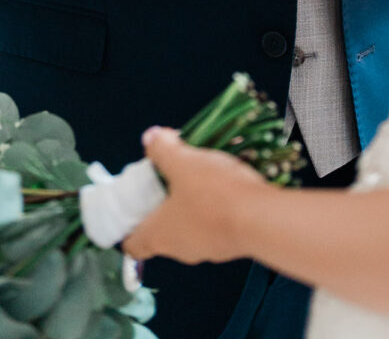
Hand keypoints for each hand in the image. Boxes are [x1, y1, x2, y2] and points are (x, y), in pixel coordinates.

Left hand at [122, 129, 270, 265]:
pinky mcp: (229, 244)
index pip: (132, 244)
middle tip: (167, 178)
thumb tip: (150, 138)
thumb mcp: (183, 163)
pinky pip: (213, 225)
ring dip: (190, 204)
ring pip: (188, 227)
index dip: (127, 227)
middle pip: (160, 231)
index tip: (130, 209)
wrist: (261, 218)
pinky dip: (213, 208)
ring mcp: (206, 250)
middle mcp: (179, 249)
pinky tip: (223, 185)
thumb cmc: (213, 194)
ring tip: (198, 174)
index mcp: (158, 234)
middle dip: (161, 205)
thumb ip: (163, 150)